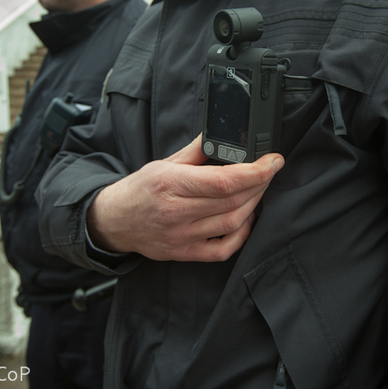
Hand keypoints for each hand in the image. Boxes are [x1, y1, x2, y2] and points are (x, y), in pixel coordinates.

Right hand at [86, 134, 283, 261]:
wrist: (114, 221)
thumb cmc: (140, 190)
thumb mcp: (164, 163)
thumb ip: (196, 150)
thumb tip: (223, 135)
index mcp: (170, 183)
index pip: (223, 180)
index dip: (255, 171)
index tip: (273, 161)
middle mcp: (176, 212)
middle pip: (232, 200)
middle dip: (260, 184)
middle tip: (269, 171)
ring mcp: (181, 236)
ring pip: (232, 223)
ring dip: (254, 205)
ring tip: (259, 190)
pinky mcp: (184, 253)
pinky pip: (222, 250)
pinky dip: (241, 235)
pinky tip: (246, 220)